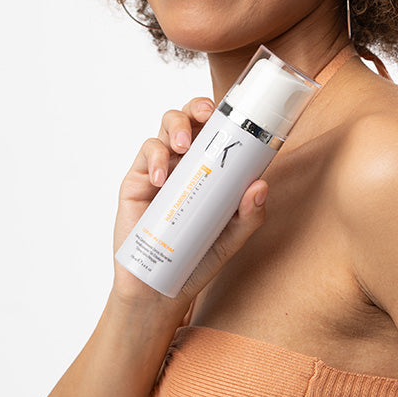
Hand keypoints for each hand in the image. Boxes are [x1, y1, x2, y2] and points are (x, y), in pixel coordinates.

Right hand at [110, 97, 268, 312]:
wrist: (159, 289)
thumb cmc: (199, 258)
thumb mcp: (232, 238)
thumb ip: (249, 215)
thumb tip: (260, 186)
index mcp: (212, 168)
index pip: (217, 130)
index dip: (222, 114)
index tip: (232, 113)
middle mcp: (186, 162)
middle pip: (189, 118)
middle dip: (196, 108)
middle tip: (205, 116)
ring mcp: (161, 169)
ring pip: (164, 128)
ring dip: (175, 127)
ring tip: (182, 146)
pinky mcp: (137, 181)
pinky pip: (144, 155)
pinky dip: (154, 158)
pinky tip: (161, 179)